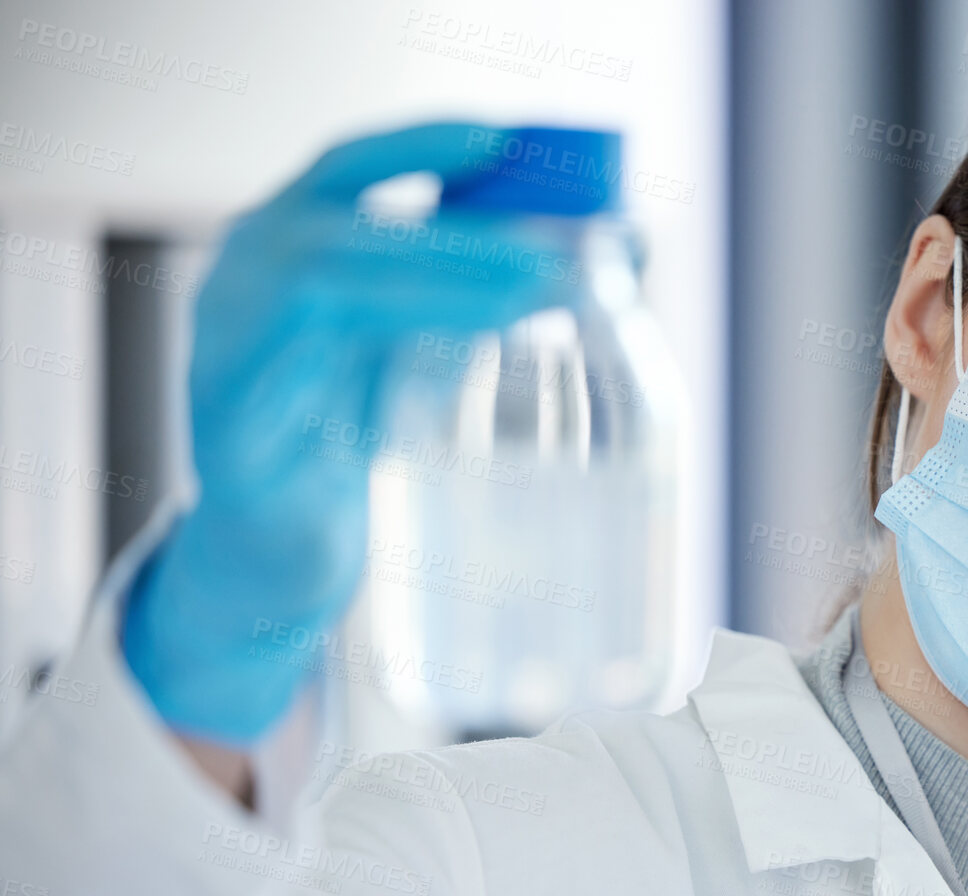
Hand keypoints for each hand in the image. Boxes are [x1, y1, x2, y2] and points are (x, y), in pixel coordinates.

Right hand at [122, 122, 571, 745]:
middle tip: (557, 253)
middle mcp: (243, 280)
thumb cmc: (352, 440)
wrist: (278, 553)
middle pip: (346, 224)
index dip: (420, 144)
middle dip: (459, 235)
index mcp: (287, 247)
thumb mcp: (416, 351)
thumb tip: (612, 254)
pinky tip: (449, 365)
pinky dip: (375, 360)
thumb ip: (477, 299)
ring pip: (325, 286)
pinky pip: (300, 371)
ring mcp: (225, 345)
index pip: (346, 167)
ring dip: (435, 286)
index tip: (505, 139)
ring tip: (528, 298)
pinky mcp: (229, 421)